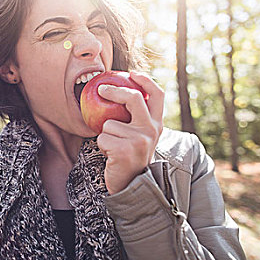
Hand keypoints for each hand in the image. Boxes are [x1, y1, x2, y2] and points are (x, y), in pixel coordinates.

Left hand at [96, 71, 163, 194]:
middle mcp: (151, 130)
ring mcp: (139, 140)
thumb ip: (137, 120)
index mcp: (157, 125)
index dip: (146, 80)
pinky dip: (101, 145)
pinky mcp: (124, 149)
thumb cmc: (130, 158)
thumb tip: (119, 94)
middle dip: (115, 90)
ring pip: (109, 123)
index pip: (158, 95)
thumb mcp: (140, 137)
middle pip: (133, 98)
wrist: (131, 186)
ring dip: (105, 134)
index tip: (132, 73)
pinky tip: (110, 155)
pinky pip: (102, 137)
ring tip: (113, 147)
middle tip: (101, 89)